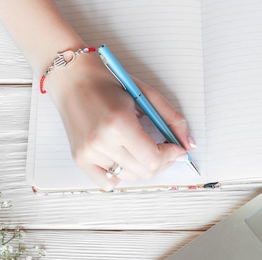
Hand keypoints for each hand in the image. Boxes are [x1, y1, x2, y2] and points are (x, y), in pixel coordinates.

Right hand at [48, 53, 192, 189]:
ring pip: (130, 176)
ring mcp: (88, 152)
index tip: (176, 148)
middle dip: (162, 162)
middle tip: (164, 149)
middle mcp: (101, 141)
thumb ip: (172, 119)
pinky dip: (121, 174)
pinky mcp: (79, 158)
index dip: (171, 155)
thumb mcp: (146, 94)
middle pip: (144, 171)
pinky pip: (108, 181)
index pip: (154, 158)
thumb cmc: (108, 82)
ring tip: (143, 149)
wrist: (73, 77)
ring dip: (143, 166)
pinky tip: (125, 158)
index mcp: (119, 124)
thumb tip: (188, 145)